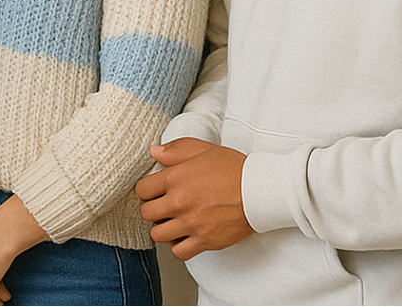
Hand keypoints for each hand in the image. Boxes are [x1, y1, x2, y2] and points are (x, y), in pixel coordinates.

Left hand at [136, 138, 251, 259]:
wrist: (261, 190)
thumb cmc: (234, 168)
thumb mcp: (202, 149)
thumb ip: (175, 150)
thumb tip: (154, 152)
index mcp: (174, 178)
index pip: (141, 190)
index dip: (147, 190)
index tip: (155, 191)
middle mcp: (179, 202)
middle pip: (146, 213)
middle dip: (153, 209)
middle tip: (165, 206)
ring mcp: (191, 223)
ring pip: (158, 234)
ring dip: (163, 228)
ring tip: (174, 222)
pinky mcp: (205, 241)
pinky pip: (179, 252)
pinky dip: (179, 246)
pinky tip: (186, 236)